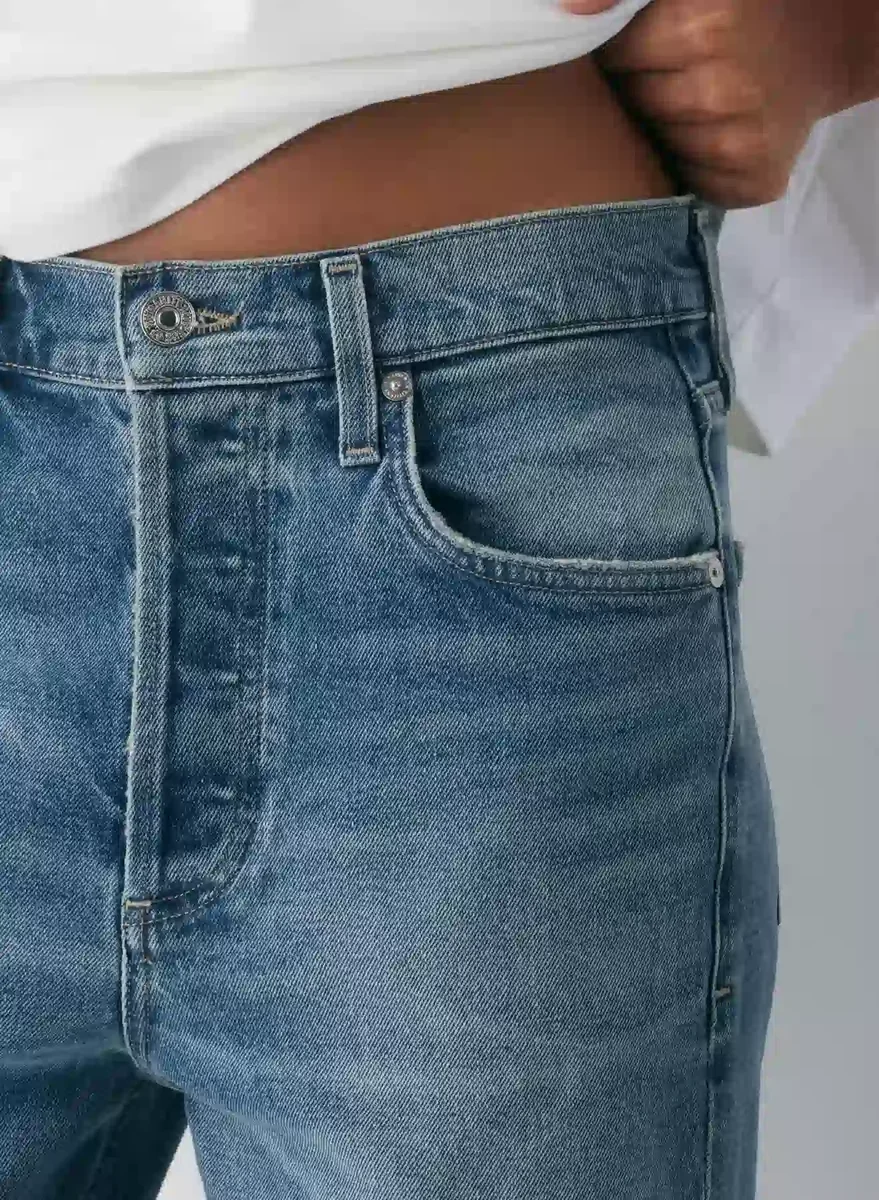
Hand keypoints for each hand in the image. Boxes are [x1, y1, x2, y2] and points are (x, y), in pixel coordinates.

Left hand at [559, 0, 861, 206]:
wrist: (822, 42)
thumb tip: (572, 13)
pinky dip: (695, 166)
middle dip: (644, 92)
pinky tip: (715, 137)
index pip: (616, 58)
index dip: (626, 52)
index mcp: (703, 27)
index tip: (651, 44)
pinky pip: (693, 185)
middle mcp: (725, 89)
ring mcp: (743, 142)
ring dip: (667, 131)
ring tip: (697, 103)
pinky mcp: (757, 179)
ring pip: (659, 151)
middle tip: (676, 73)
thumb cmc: (741, 11)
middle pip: (636, 108)